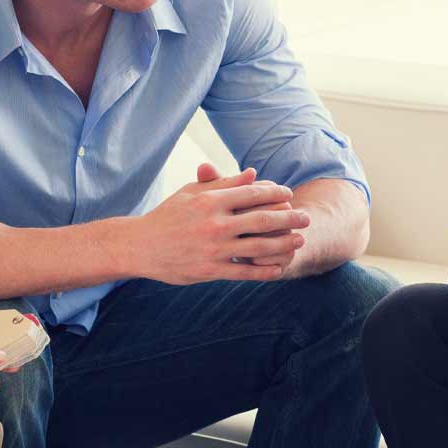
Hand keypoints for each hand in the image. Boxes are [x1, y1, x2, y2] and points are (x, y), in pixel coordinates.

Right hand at [130, 164, 309, 284]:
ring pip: (259, 247)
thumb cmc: (168, 216)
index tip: (289, 194)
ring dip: (283, 244)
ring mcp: (214, 248)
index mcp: (210, 200)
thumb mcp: (192, 193)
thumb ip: (223, 183)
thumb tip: (254, 174)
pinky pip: (245, 272)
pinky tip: (279, 269)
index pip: (252, 193)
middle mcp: (215, 223)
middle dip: (289, 218)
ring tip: (299, 240)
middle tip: (306, 217)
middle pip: (262, 219)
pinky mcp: (210, 270)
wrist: (140, 246)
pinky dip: (264, 271)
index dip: (275, 193)